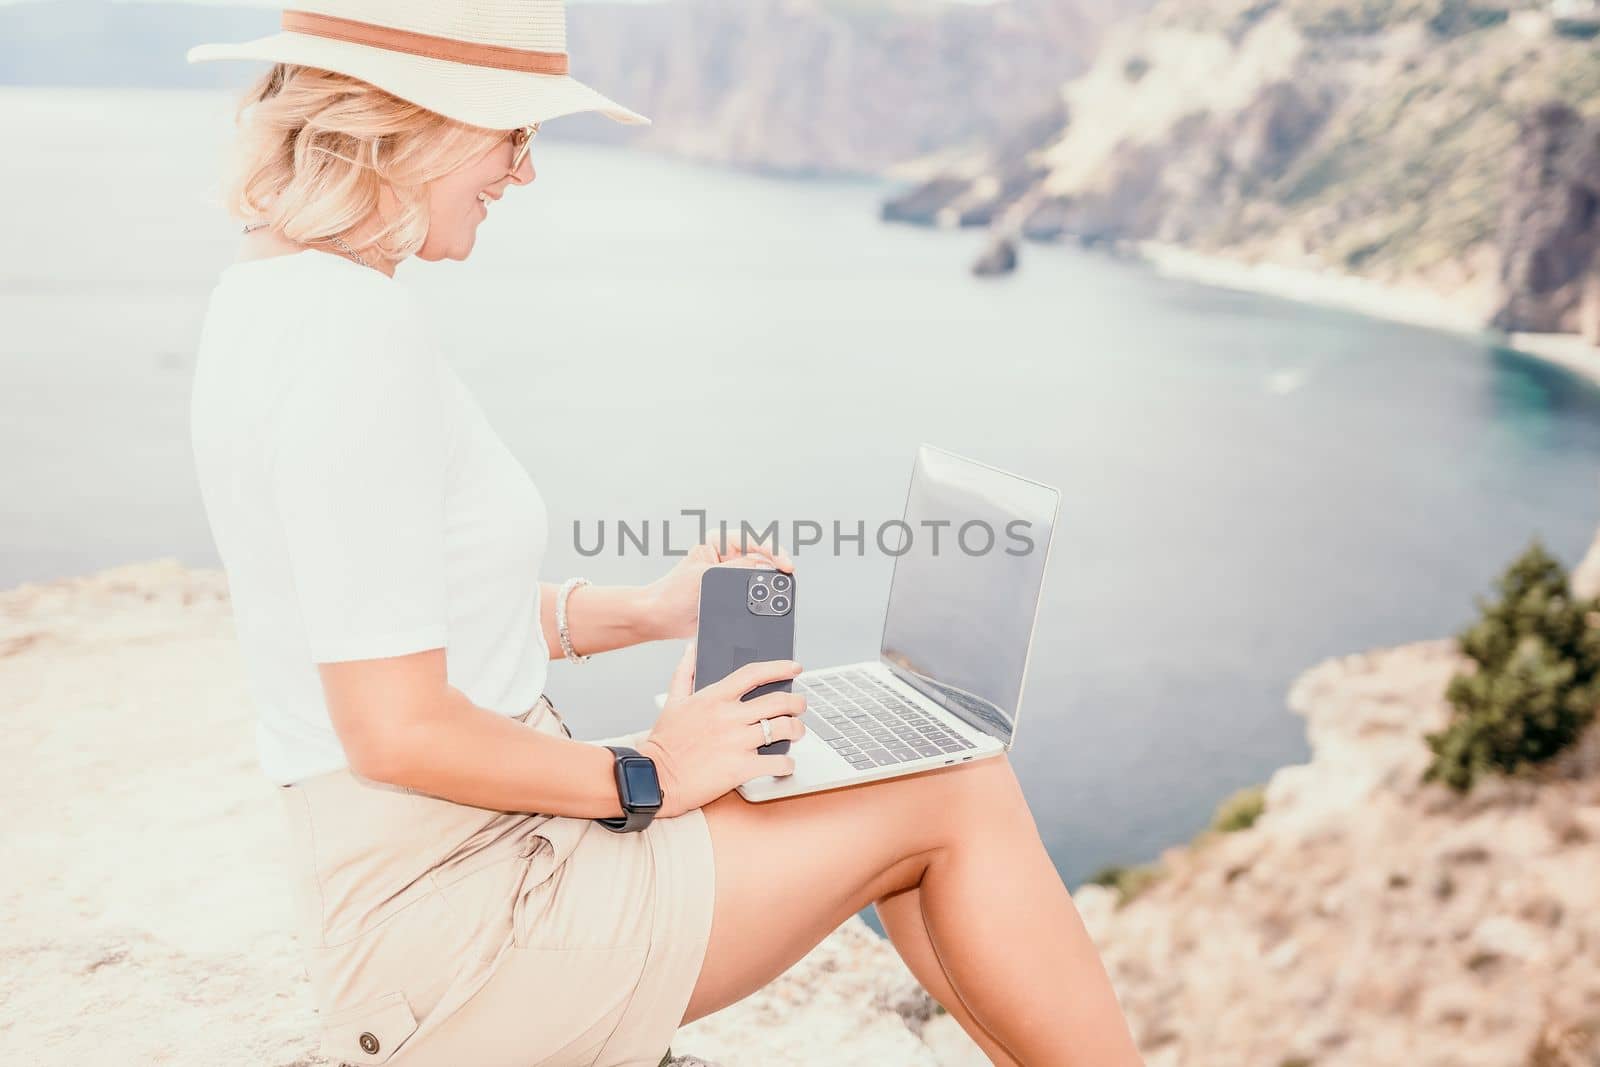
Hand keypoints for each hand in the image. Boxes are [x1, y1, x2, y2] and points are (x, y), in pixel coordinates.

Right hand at [638, 642, 806, 817]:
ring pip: (782, 729)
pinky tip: (785, 764)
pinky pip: (776, 763)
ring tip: (797, 732)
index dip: (779, 668)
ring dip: (796, 730)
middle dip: (797, 702)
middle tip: (800, 706)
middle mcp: (728, 717)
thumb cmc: (664, 742)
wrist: (654, 778)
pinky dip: (786, 764)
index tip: (794, 668)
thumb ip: (684, 672)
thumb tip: (692, 648)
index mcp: (714, 698)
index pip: (754, 673)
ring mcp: (736, 742)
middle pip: (777, 701)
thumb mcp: (672, 702)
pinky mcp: (740, 768)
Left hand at [644, 529, 793, 640]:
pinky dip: (764, 598)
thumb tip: (765, 569)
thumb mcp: (705, 577)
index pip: (753, 540)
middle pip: (762, 556)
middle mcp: (728, 555)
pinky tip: (769, 603)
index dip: (773, 551)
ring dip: (771, 584)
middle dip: (776, 567)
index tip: (785, 565)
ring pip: (762, 575)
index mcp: (718, 542)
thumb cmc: (673, 593)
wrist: (662, 618)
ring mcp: (732, 575)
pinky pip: (756, 592)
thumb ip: (736, 570)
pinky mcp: (734, 593)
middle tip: (787, 578)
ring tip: (779, 594)